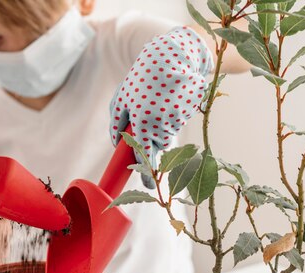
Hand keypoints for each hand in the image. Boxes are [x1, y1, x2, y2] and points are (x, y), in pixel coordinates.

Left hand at [109, 26, 212, 187]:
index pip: (144, 155)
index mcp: (142, 122)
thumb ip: (116, 123)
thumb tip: (115, 142)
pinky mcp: (189, 112)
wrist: (174, 57)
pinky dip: (172, 114)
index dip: (147, 172)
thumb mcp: (122, 98)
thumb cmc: (142, 77)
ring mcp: (177, 119)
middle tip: (150, 123)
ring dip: (162, 125)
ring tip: (158, 101)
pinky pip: (177, 121)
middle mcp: (161, 124)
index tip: (150, 184)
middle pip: (158, 146)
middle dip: (153, 141)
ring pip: (168, 133)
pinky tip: (169, 98)